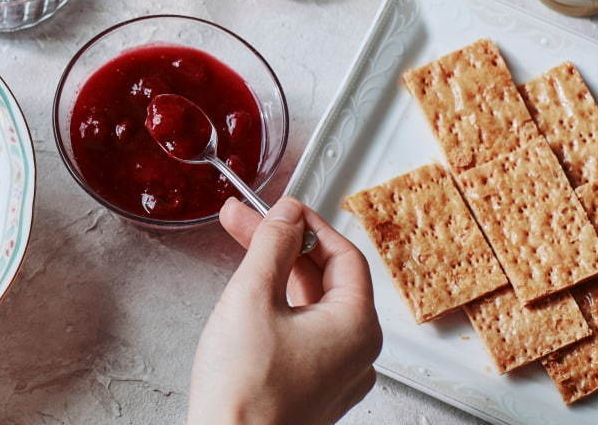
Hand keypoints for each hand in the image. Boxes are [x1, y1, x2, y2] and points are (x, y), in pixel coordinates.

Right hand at [186, 196, 381, 424]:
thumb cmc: (244, 390)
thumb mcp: (253, 296)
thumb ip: (272, 245)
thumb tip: (287, 215)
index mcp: (357, 327)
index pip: (343, 254)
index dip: (308, 223)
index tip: (279, 207)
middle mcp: (357, 353)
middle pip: (326, 279)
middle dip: (283, 245)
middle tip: (243, 221)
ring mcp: (336, 376)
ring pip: (313, 306)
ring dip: (277, 273)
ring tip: (240, 250)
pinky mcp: (313, 390)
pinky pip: (305, 334)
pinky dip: (279, 306)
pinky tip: (251, 296)